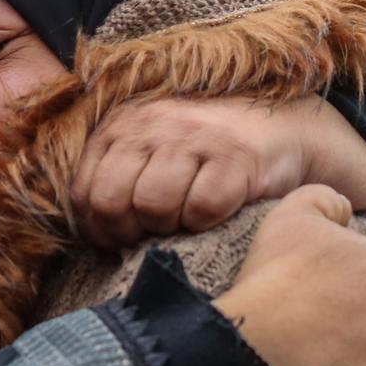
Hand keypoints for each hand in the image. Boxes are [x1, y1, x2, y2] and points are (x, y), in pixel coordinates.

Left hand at [72, 96, 365, 247]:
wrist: (279, 127)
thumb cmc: (202, 153)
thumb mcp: (149, 149)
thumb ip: (114, 176)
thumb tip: (90, 231)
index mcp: (123, 125)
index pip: (85, 191)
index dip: (97, 228)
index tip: (117, 240)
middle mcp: (153, 125)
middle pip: (112, 201)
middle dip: (129, 232)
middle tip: (153, 234)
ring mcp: (194, 138)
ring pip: (153, 206)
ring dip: (168, 229)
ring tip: (183, 222)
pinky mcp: (234, 157)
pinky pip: (201, 209)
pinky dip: (204, 224)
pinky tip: (213, 214)